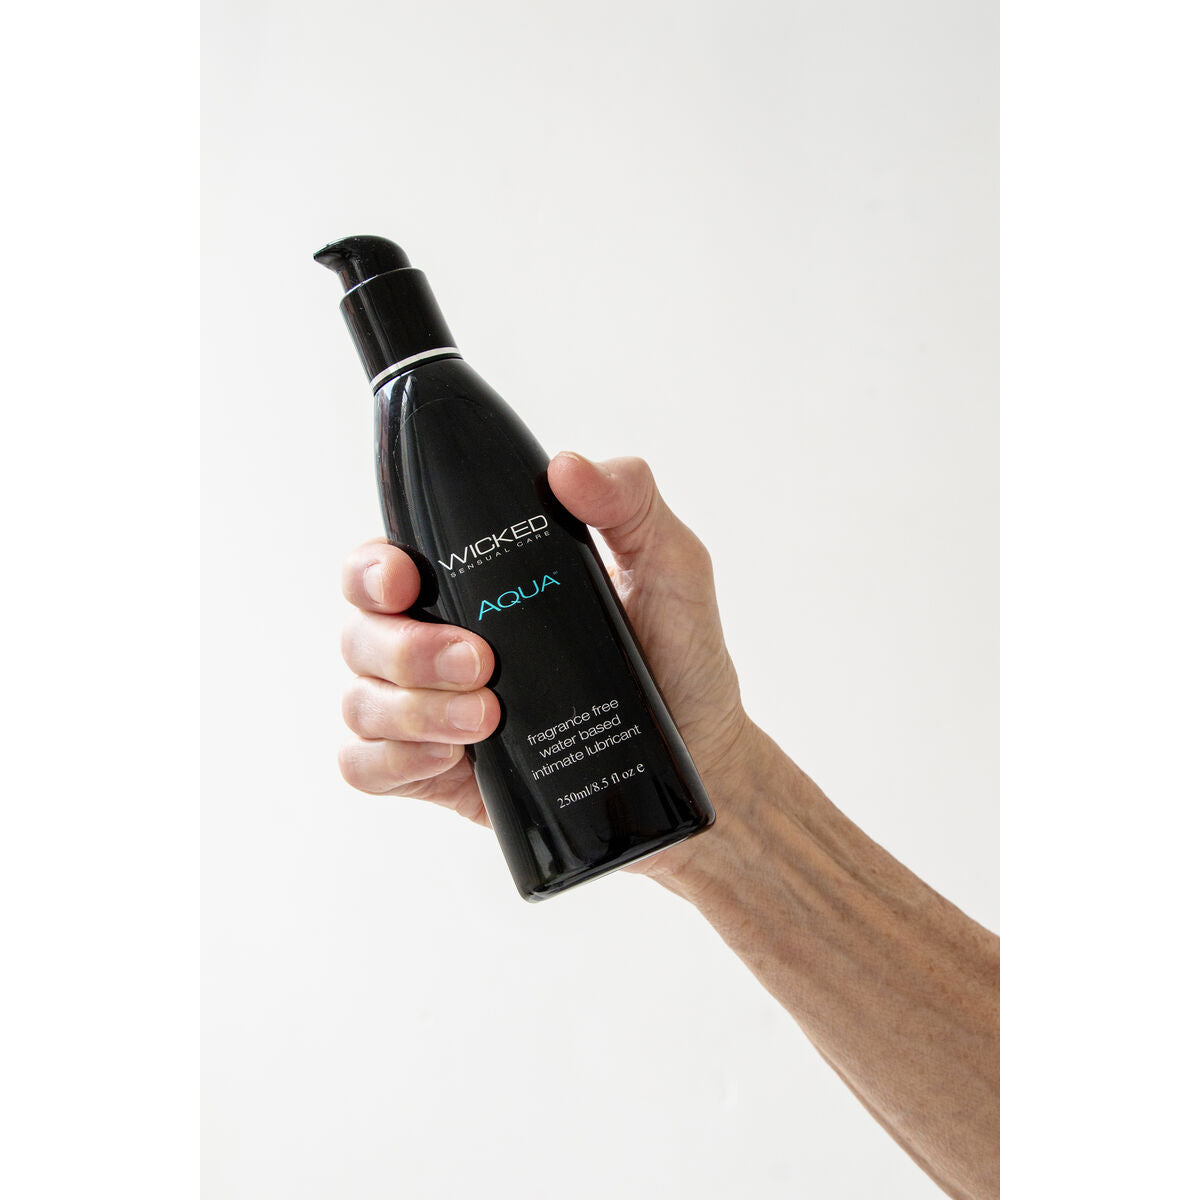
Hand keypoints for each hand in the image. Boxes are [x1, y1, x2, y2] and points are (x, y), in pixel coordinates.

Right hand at [338, 451, 753, 882]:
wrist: (699, 759)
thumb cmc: (679, 659)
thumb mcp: (671, 568)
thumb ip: (629, 502)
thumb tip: (567, 468)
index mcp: (477, 584)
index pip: (386, 564)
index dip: (373, 569)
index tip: (406, 580)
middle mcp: (440, 640)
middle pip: (361, 634)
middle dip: (406, 650)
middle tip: (480, 662)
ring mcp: (434, 710)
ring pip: (361, 704)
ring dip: (412, 711)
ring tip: (488, 718)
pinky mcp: (438, 773)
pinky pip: (367, 768)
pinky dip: (393, 763)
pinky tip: (450, 758)